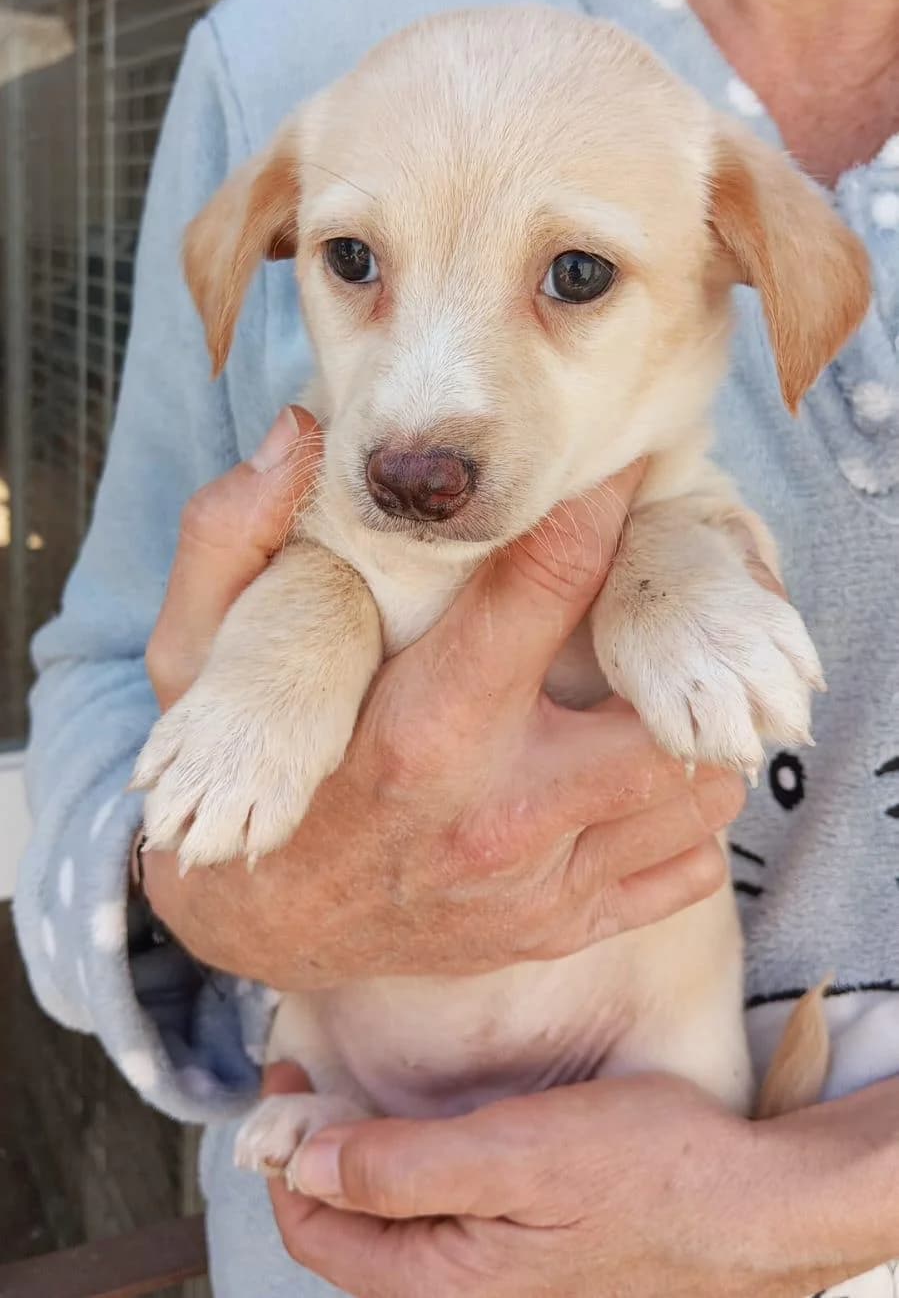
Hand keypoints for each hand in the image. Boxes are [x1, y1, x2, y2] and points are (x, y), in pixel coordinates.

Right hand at [142, 407, 743, 990]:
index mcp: (423, 723)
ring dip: (690, 739)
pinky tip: (637, 778)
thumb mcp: (192, 650)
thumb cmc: (242, 767)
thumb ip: (230, 535)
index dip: (603, 505)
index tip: (632, 458)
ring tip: (649, 691)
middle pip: (662, 718)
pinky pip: (683, 876)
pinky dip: (685, 825)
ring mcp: (536, 884)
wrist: (255, 924)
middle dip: (675, 654)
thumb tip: (297, 434)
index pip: (546, 584)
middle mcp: (497, 811)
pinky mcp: (556, 929)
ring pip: (693, 800)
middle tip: (656, 606)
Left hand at [266, 1064, 896, 1297]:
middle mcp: (462, 1288)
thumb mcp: (516, 1154)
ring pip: (391, 1222)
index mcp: (446, 1279)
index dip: (283, 1156)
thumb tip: (303, 1161)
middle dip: (314, 1155)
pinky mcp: (524, 1246)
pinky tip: (426, 1124)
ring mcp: (495, 1270)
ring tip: (355, 1092)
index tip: (284, 1079)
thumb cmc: (647, 1175)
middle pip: (347, 1231)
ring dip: (359, 1159)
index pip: (317, 1232)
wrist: (749, 1204)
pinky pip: (438, 1214)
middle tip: (311, 1076)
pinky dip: (409, 1166)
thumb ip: (404, 1166)